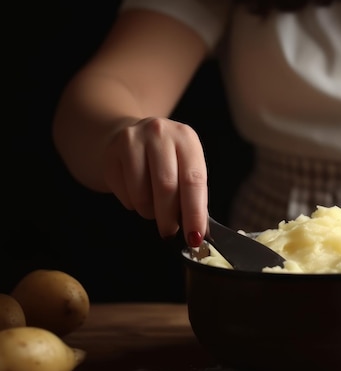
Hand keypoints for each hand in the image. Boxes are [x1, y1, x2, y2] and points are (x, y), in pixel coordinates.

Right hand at [102, 117, 207, 243]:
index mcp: (186, 138)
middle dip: (169, 218)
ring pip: (142, 194)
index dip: (195, 212)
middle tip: (170, 232)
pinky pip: (123, 193)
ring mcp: (133, 140)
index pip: (194, 180)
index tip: (195, 237)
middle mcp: (160, 134)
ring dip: (149, 212)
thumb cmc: (166, 159)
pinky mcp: (111, 152)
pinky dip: (132, 204)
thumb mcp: (186, 168)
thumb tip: (198, 232)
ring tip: (153, 208)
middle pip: (166, 187)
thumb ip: (194, 196)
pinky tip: (137, 193)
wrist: (132, 136)